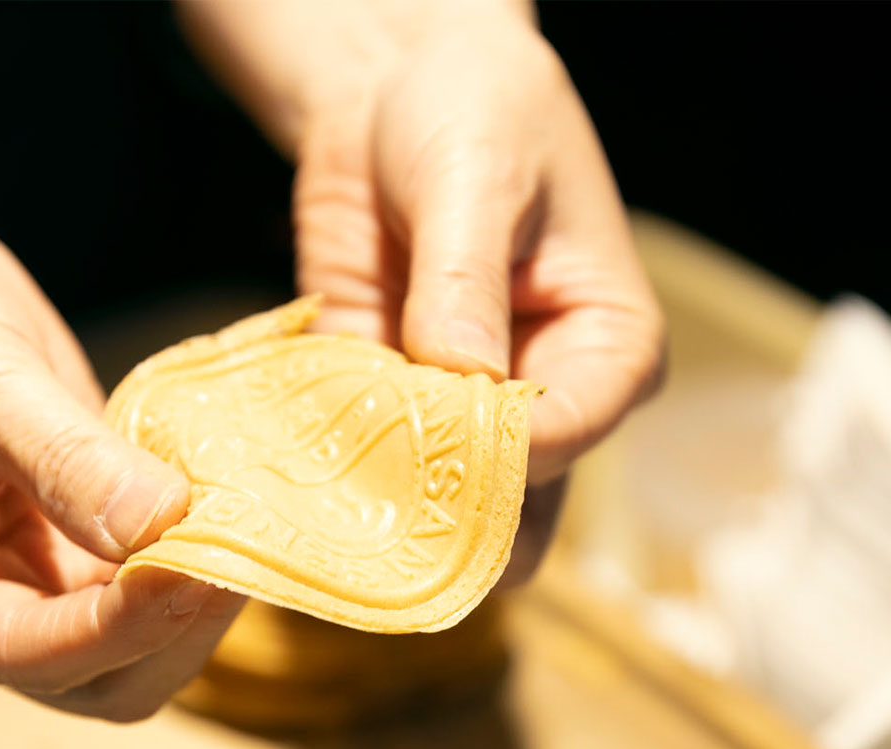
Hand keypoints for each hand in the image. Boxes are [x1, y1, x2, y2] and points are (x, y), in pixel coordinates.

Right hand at [0, 182, 244, 720]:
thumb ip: (64, 459)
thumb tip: (166, 526)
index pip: (28, 654)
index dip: (125, 624)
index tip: (207, 566)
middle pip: (93, 678)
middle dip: (172, 624)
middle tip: (249, 548)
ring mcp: (13, 587)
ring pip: (130, 643)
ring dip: (193, 595)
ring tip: (249, 523)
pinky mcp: (60, 547)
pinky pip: (138, 580)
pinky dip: (187, 552)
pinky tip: (229, 503)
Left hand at [293, 17, 663, 577]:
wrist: (394, 86)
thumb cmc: (472, 110)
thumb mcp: (476, 176)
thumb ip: (465, 281)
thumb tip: (459, 376)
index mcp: (607, 348)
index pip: (563, 434)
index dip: (491, 455)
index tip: (418, 445)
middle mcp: (545, 396)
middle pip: (506, 499)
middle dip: (437, 514)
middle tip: (365, 521)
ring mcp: (462, 410)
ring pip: (431, 502)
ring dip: (373, 505)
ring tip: (317, 510)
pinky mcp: (385, 401)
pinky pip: (357, 455)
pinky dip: (322, 467)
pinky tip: (283, 473)